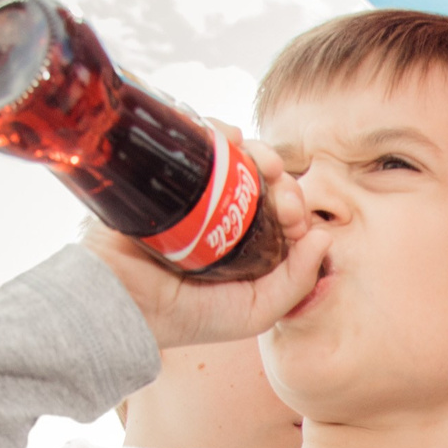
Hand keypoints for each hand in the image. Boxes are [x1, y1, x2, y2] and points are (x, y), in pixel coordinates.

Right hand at [84, 123, 332, 349]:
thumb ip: (295, 283)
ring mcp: (193, 193)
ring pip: (235, 158)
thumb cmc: (188, 316)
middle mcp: (220, 217)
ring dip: (259, 151)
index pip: (281, 216)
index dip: (297, 209)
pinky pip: (197, 141)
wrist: (123, 301)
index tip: (297, 217)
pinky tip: (230, 137)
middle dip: (283, 181)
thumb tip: (323, 237)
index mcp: (245, 248)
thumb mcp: (255, 312)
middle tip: (283, 192)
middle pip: (263, 183)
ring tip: (264, 162)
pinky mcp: (166, 173)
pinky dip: (218, 130)